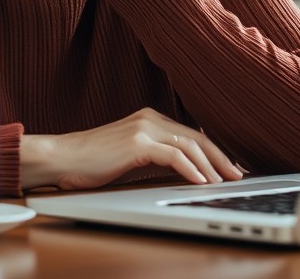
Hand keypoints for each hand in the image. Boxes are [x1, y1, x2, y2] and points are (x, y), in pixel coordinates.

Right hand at [19, 108, 242, 190]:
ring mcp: (144, 128)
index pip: (192, 133)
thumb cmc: (90, 161)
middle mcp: (150, 118)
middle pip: (197, 136)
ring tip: (224, 181)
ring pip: (190, 144)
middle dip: (221, 157)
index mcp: (150, 118)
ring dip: (211, 165)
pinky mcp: (137, 142)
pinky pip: (173, 155)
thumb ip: (155, 156)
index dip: (214, 150)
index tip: (230, 166)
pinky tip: (200, 181)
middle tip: (238, 174)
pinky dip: (191, 168)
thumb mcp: (129, 156)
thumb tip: (185, 170)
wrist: (61, 158)